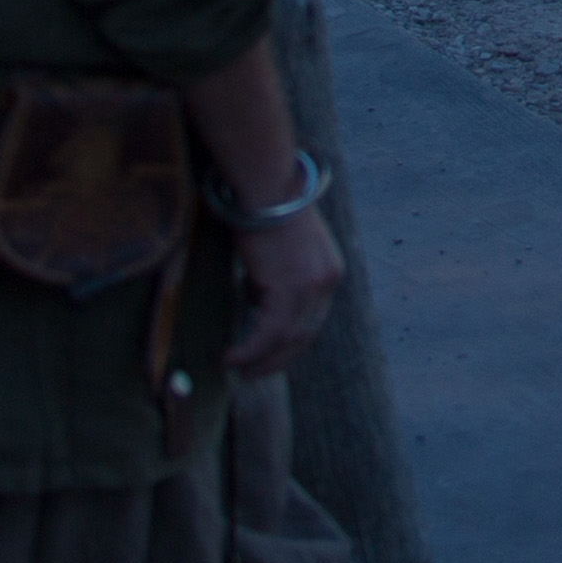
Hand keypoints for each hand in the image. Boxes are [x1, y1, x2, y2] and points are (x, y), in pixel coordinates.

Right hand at [224, 207, 343, 375]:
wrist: (267, 188)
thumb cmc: (266, 209)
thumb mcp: (280, 248)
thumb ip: (275, 276)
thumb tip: (255, 298)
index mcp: (329, 271)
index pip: (313, 318)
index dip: (291, 341)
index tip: (270, 355)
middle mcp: (327, 281)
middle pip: (305, 333)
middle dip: (279, 358)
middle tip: (254, 374)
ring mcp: (312, 286)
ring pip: (287, 338)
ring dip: (261, 359)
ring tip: (239, 370)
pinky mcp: (290, 289)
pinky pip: (269, 332)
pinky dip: (250, 349)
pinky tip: (231, 358)